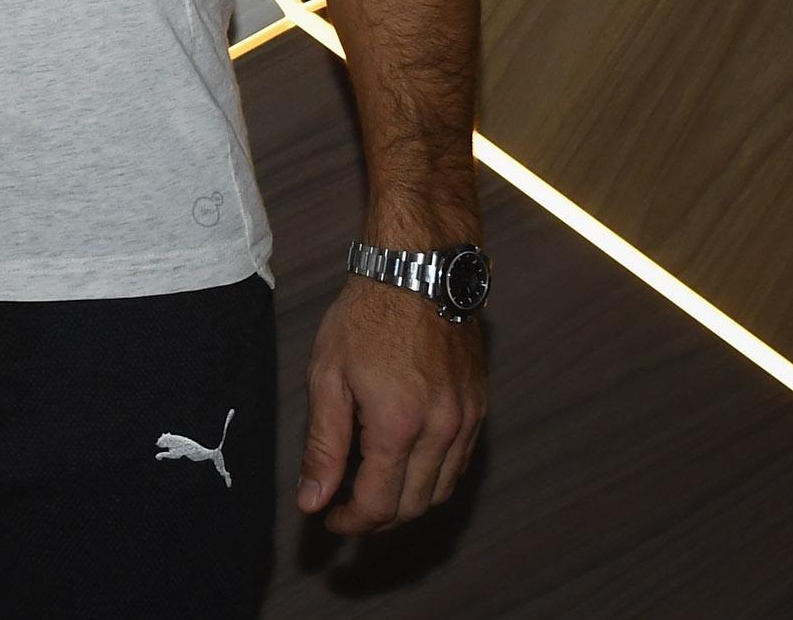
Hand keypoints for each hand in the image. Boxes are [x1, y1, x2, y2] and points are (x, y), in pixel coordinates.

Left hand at [297, 275, 486, 533]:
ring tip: (373, 492)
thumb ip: (323, 445)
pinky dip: (432, 478)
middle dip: (377, 520)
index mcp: (398, 425)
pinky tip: (405, 466)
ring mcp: (467, 421)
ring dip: (407, 504)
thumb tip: (313, 499)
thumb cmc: (366, 316)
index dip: (351, 522)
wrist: (418, 269)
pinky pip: (460, 464)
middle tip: (346, 510)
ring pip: (441, 491)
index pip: (378, 504)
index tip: (328, 518)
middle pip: (413, 506)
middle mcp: (442, 431)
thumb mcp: (328, 376)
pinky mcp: (479, 409)